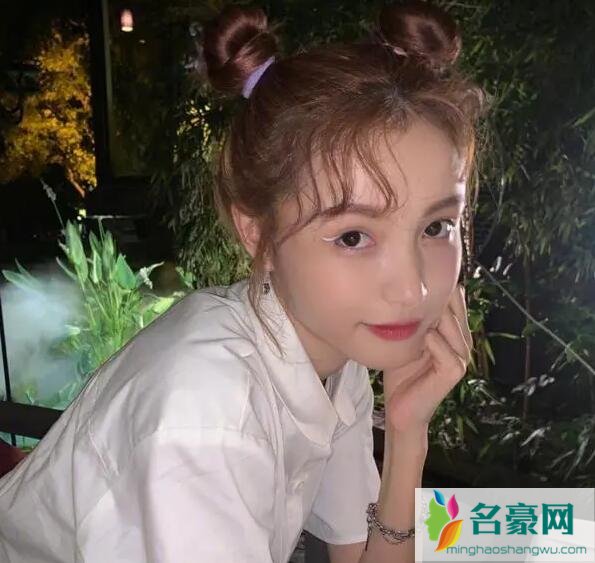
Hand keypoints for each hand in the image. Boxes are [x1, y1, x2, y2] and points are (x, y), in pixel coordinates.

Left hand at [383, 284, 472, 435]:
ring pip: (451, 324)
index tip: (413, 281)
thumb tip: (401, 288)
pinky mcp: (454, 371)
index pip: (455, 297)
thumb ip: (412, 316)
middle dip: (432, 299)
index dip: (436, 287)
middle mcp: (463, 340)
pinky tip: (418, 339)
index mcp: (455, 330)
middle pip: (454, 306)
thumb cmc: (401, 370)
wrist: (401, 407)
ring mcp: (461, 356)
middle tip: (408, 297)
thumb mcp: (406, 337)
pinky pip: (444, 349)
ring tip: (410, 316)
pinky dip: (431, 342)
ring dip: (430, 318)